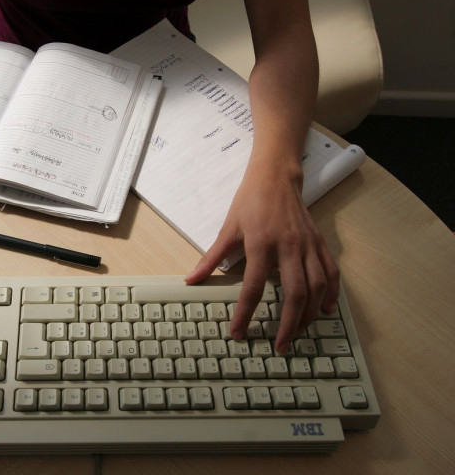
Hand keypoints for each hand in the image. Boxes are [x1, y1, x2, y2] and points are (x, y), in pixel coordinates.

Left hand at [185, 163, 338, 352]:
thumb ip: (211, 258)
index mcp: (261, 244)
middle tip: (280, 346)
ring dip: (309, 314)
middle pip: (294, 294)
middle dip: (288, 324)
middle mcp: (288, 247)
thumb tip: (191, 279)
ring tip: (298, 333)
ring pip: (317, 287)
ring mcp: (307, 245)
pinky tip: (325, 310)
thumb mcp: (227, 229)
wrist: (276, 176)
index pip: (253, 287)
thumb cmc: (250, 201)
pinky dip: (330, 294)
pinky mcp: (319, 243)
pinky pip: (331, 272)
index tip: (238, 333)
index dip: (245, 314)